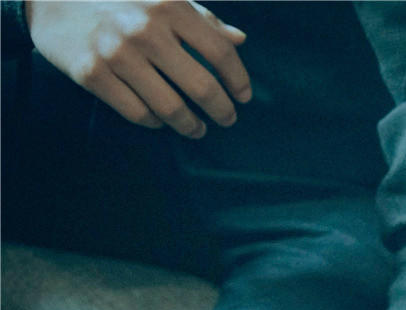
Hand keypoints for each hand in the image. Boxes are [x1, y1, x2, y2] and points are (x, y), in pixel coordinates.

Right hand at [27, 0, 251, 137]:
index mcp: (170, 6)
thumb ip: (202, 18)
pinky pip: (135, 111)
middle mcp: (145, 30)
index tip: (244, 97)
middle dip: (221, 110)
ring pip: (169, 107)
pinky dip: (154, 122)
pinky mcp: (90, 73)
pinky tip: (162, 122)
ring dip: (189, 124)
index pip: (220, 53)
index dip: (238, 80)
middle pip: (201, 86)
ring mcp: (116, 53)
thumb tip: (239, 40)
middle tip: (227, 119)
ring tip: (196, 128)